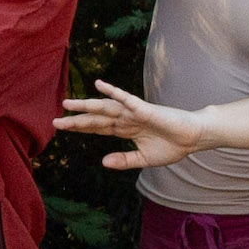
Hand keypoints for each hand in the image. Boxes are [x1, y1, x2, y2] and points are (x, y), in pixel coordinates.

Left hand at [55, 78, 209, 171]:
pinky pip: (127, 99)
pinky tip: (99, 85)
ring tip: (68, 103)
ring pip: (106, 108)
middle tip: (55, 121)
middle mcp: (126, 119)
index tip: (61, 128)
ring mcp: (134, 112)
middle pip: (96, 118)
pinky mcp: (145, 109)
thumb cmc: (172, 146)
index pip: (98, 128)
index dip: (80, 128)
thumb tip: (103, 162)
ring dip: (87, 105)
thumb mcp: (144, 160)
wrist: (193, 139)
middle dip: (76, 119)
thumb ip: (124, 160)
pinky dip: (113, 92)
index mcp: (126, 129)